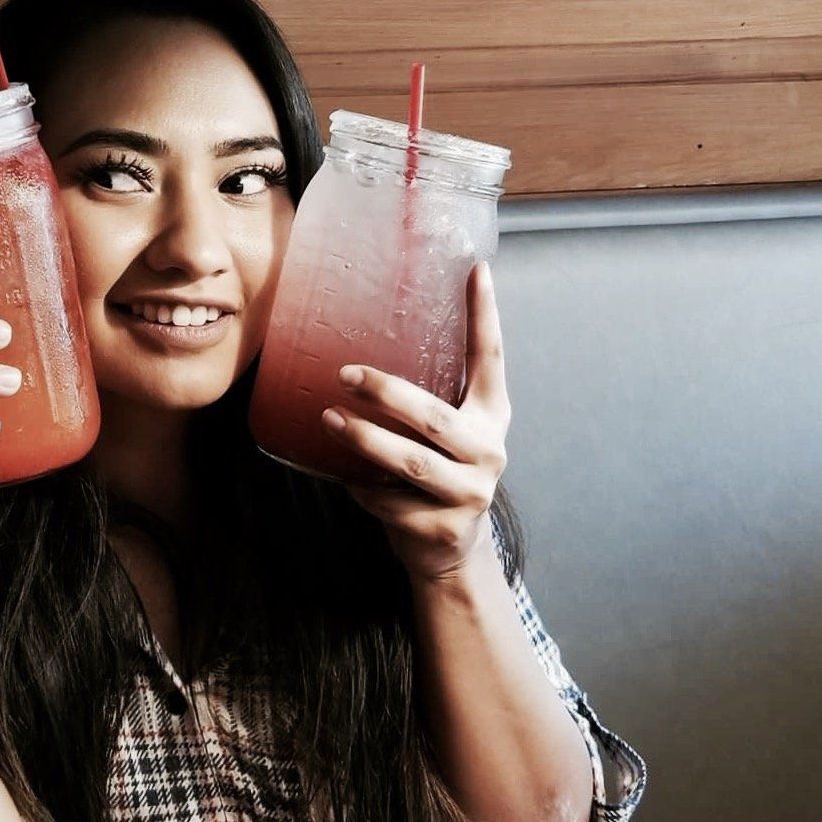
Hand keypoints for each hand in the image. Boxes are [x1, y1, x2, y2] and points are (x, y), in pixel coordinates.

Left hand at [322, 261, 509, 584]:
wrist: (450, 551)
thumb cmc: (437, 473)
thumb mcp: (445, 433)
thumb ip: (426, 400)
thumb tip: (362, 342)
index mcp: (492, 415)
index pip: (491, 359)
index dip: (485, 315)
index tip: (476, 271)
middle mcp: (490, 450)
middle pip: (435, 416)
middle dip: (387, 393)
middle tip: (346, 373)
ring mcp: (472, 491)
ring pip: (411, 461)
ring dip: (365, 440)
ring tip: (330, 419)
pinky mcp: (446, 527)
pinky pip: (391, 502)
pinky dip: (363, 490)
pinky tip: (348, 481)